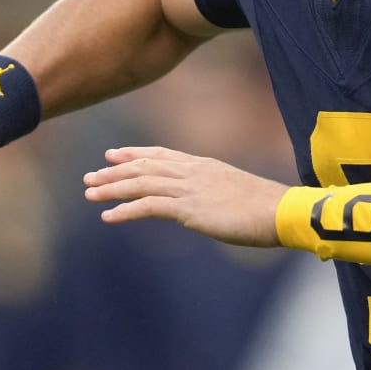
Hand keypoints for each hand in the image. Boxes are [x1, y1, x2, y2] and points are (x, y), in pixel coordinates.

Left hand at [83, 147, 285, 247]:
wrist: (280, 212)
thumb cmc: (266, 208)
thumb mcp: (236, 193)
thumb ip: (216, 193)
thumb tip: (209, 203)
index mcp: (204, 165)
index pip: (162, 154)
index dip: (135, 153)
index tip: (113, 154)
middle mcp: (193, 171)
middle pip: (145, 166)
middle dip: (115, 170)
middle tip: (91, 176)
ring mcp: (190, 188)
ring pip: (141, 183)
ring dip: (112, 188)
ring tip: (90, 193)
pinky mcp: (189, 208)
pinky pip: (148, 206)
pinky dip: (125, 210)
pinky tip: (107, 216)